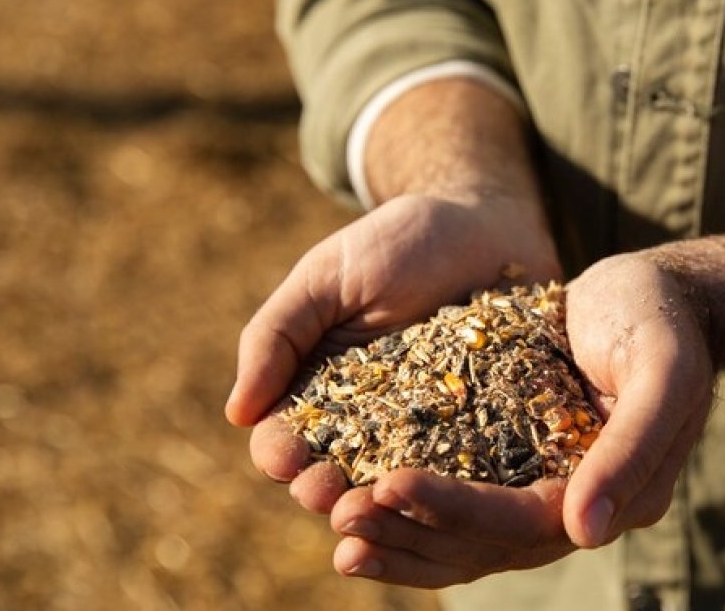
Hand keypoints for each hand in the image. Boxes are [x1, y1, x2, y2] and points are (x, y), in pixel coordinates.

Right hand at [225, 190, 560, 511]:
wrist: (486, 223)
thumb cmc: (397, 243)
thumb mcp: (327, 277)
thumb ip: (277, 336)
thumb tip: (236, 414)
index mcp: (320, 390)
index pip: (285, 439)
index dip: (280, 455)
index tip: (284, 460)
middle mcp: (372, 422)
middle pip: (337, 473)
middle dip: (327, 488)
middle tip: (329, 493)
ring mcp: (431, 430)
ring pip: (398, 484)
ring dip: (384, 502)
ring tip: (380, 501)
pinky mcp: (488, 429)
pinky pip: (469, 468)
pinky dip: (454, 486)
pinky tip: (447, 495)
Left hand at [326, 251, 713, 586]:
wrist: (659, 296)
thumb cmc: (661, 320)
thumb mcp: (663, 370)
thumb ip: (633, 447)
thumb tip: (584, 532)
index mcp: (618, 496)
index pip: (524, 522)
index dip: (455, 510)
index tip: (388, 484)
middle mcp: (578, 510)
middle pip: (485, 544)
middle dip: (411, 532)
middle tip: (342, 514)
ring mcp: (545, 494)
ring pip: (465, 540)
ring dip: (401, 537)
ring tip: (337, 527)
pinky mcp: (516, 469)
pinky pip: (459, 506)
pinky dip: (412, 512)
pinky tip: (360, 498)